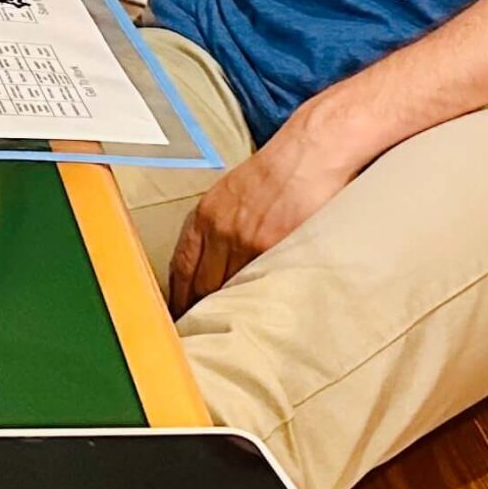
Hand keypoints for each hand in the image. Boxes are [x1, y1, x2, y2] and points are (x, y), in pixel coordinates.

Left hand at [167, 115, 365, 316]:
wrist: (310, 152)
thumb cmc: (277, 171)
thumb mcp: (233, 193)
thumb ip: (220, 224)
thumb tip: (216, 260)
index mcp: (205, 215)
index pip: (181, 266)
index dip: (177, 295)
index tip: (178, 314)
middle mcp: (219, 230)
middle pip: (199, 283)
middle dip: (197, 310)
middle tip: (200, 335)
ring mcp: (246, 241)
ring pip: (228, 288)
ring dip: (227, 313)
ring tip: (230, 336)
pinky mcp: (275, 247)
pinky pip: (259, 284)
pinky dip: (255, 304)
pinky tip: (258, 320)